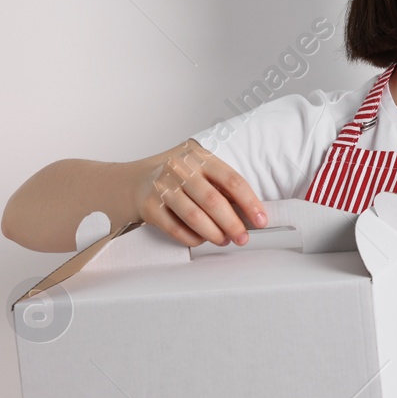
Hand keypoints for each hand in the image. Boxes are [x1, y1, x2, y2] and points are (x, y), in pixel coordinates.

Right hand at [130, 139, 265, 246]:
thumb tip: (251, 214)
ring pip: (194, 216)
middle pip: (213, 200)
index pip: (232, 180)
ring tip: (224, 240)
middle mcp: (180, 169)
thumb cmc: (178, 178)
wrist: (135, 181)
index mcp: (200, 157)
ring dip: (214, 233)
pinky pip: (175, 228)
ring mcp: (162, 186)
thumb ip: (222, 187)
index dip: (250, 203)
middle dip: (232, 223)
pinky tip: (201, 240)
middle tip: (243, 238)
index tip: (262, 220)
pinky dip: (192, 238)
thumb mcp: (201, 170)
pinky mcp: (149, 206)